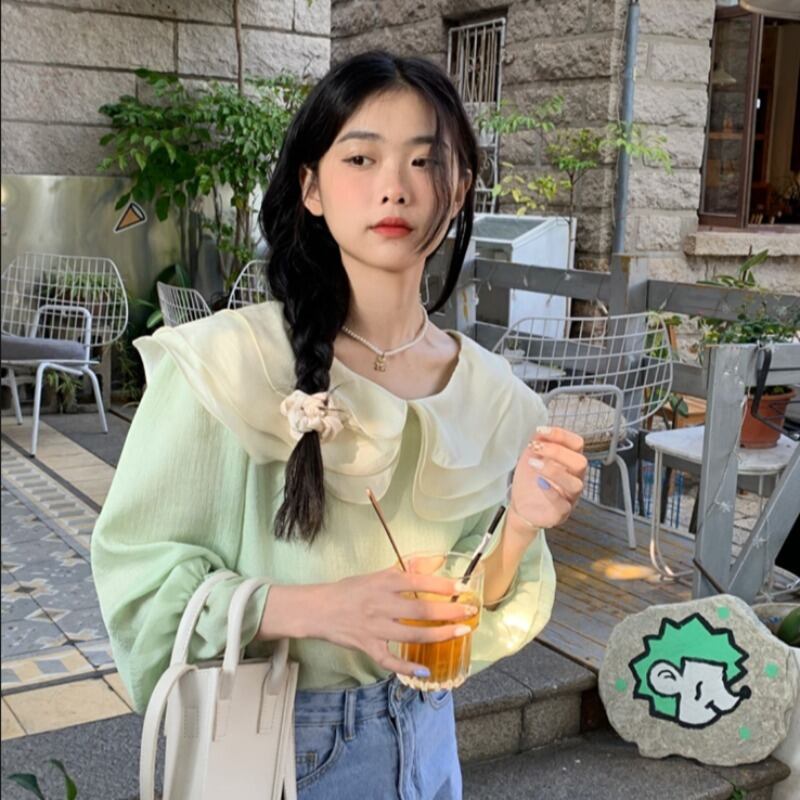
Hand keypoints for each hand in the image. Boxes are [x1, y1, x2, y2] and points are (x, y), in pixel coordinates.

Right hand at [313, 566, 475, 677]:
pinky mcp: (367, 646)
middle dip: (449, 611)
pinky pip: (389, 661)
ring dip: (439, 635)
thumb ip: (408, 569)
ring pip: (412, 635)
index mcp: (384, 582)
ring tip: (460, 633)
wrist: (318, 608)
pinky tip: (425, 670)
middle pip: (421, 610)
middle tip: (470, 612)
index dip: (442, 584)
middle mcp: (381, 604)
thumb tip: (437, 559)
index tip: (463, 587)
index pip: (418, 581)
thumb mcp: (378, 574)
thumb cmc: (350, 589)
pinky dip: (406, 668)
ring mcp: (375, 628)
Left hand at [508, 425, 586, 532]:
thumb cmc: (531, 480)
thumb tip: (541, 431)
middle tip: (535, 448)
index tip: (541, 431)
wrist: (522, 506)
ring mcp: (570, 496)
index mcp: (569, 461)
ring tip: (533, 464)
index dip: (561, 435)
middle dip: (557, 451)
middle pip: (580, 462)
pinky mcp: (561, 512)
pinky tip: (539, 483)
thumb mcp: (532, 456)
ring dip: (553, 470)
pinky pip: (563, 504)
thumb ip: (538, 442)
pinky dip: (552, 492)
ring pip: (575, 483)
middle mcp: (574, 477)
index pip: (577, 444)